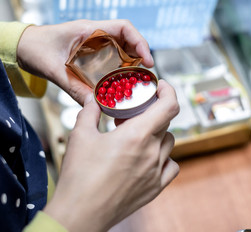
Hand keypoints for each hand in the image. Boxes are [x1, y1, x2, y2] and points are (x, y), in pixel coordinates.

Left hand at [16, 19, 153, 104]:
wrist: (25, 47)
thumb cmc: (36, 49)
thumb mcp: (55, 70)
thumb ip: (75, 88)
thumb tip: (94, 105)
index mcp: (90, 30)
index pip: (124, 28)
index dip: (140, 42)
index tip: (147, 60)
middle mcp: (97, 35)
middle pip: (128, 40)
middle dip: (140, 56)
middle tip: (145, 75)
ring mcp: (96, 44)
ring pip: (123, 50)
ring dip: (133, 63)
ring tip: (137, 80)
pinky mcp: (94, 53)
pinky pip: (114, 58)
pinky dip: (122, 68)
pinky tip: (122, 82)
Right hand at [44, 80, 179, 231]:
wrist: (81, 213)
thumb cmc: (80, 176)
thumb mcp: (80, 136)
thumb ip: (90, 112)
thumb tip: (93, 101)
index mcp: (136, 135)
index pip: (169, 106)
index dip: (169, 91)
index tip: (161, 87)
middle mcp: (152, 152)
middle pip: (166, 122)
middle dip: (152, 112)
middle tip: (133, 115)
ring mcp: (156, 171)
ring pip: (169, 143)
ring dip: (157, 134)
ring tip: (138, 137)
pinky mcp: (155, 187)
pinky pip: (171, 166)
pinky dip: (165, 158)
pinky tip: (150, 158)